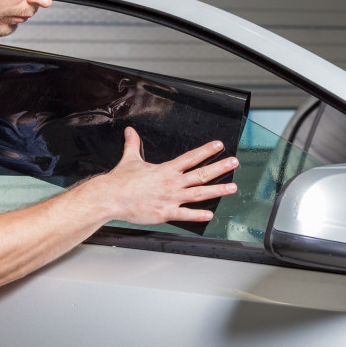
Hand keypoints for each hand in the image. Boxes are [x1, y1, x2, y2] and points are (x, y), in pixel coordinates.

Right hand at [92, 127, 237, 225]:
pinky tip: (210, 214)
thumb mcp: (130, 159)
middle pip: (201, 174)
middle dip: (220, 167)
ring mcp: (170, 198)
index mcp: (166, 170)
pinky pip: (185, 214)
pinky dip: (198, 214)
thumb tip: (130, 131)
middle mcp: (171, 183)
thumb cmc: (120, 181)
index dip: (206, 150)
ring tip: (232, 187)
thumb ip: (133, 144)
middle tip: (234, 163)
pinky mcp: (164, 213)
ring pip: (199, 194)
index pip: (191, 158)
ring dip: (217, 190)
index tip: (219, 146)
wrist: (110, 197)